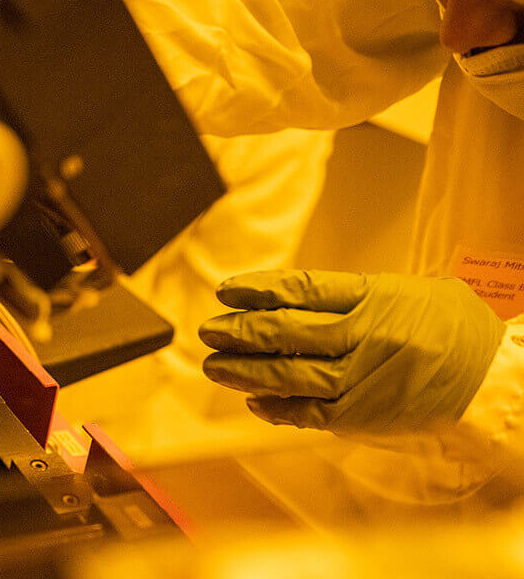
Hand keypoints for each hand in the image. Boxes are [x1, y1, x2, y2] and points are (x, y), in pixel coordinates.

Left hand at [198, 270, 505, 433]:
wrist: (496, 381)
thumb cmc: (452, 331)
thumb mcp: (408, 292)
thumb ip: (353, 294)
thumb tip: (291, 297)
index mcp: (374, 297)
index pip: (301, 289)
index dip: (257, 290)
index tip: (227, 290)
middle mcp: (364, 336)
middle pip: (285, 331)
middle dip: (238, 331)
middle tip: (209, 330)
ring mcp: (361, 379)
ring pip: (288, 373)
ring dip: (243, 371)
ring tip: (214, 366)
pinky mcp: (362, 416)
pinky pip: (308, 413)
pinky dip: (277, 408)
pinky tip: (255, 402)